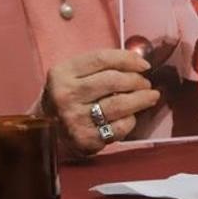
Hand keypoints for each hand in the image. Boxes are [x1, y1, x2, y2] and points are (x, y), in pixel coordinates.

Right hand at [40, 49, 159, 156]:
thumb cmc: (68, 95)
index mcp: (62, 73)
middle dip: (137, 80)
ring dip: (141, 99)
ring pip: (119, 104)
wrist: (47, 128)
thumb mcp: (72, 74)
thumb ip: (99, 65)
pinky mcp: (86, 139)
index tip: (143, 65)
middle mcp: (65, 95)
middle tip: (145, 83)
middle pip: (113, 81)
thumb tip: (136, 61)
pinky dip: (131, 120)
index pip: (102, 59)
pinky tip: (131, 116)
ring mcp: (75, 119)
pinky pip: (119, 127)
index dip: (127, 59)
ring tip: (150, 96)